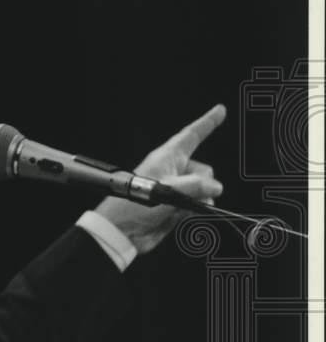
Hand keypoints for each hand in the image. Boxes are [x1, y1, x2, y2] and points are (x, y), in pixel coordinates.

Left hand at [95, 104, 226, 254]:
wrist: (122, 231)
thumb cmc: (132, 205)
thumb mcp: (166, 190)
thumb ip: (195, 186)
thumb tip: (215, 187)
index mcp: (166, 158)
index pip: (191, 135)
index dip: (207, 122)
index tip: (219, 110)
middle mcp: (171, 171)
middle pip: (203, 170)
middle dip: (203, 183)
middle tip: (185, 194)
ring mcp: (174, 189)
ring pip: (202, 189)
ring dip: (198, 200)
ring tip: (176, 207)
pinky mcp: (175, 206)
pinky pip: (196, 204)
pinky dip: (193, 210)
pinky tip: (178, 214)